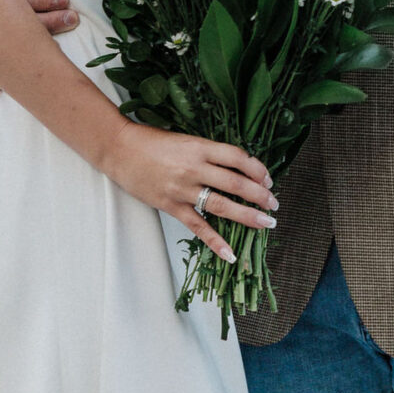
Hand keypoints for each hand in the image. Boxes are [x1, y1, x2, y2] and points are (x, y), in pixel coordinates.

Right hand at [101, 128, 277, 265]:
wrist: (119, 149)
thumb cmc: (151, 141)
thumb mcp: (185, 139)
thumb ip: (208, 153)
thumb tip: (236, 168)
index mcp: (200, 147)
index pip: (238, 158)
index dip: (258, 169)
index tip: (268, 179)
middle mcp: (194, 167)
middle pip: (236, 183)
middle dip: (260, 195)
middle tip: (274, 203)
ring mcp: (182, 189)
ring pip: (222, 205)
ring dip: (248, 216)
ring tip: (266, 223)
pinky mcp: (171, 205)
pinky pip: (198, 227)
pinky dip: (215, 241)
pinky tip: (230, 253)